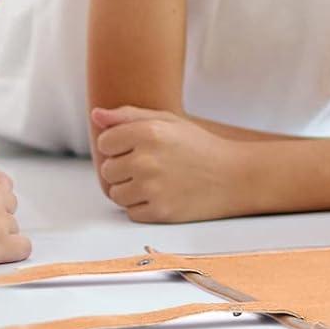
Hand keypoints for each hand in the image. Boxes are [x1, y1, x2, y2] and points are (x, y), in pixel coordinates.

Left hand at [91, 106, 245, 222]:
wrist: (234, 176)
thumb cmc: (199, 146)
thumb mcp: (169, 121)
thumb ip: (129, 115)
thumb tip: (95, 115)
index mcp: (149, 131)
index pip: (105, 142)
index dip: (120, 145)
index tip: (140, 147)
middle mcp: (147, 159)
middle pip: (108, 170)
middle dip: (125, 169)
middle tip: (154, 165)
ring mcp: (152, 187)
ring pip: (116, 194)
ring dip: (132, 190)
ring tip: (158, 181)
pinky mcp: (159, 211)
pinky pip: (131, 212)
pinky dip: (144, 206)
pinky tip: (165, 195)